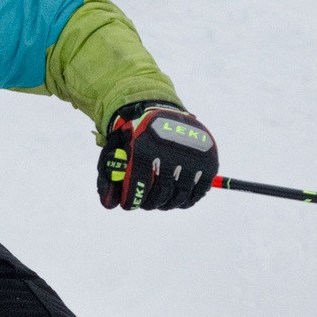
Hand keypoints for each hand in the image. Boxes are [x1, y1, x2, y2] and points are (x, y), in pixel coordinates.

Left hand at [98, 104, 217, 210]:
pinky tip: (177, 198)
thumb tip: (109, 205)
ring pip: (179, 196)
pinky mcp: (208, 162)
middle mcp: (170, 152)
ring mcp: (192, 157)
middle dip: (149, 203)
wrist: (163, 111)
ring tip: (160, 201)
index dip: (132, 200)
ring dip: (167, 204)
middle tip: (146, 203)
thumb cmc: (136, 136)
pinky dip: (186, 200)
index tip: (129, 204)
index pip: (138, 188)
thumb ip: (108, 177)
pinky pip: (198, 193)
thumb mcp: (117, 149)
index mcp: (144, 148)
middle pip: (159, 195)